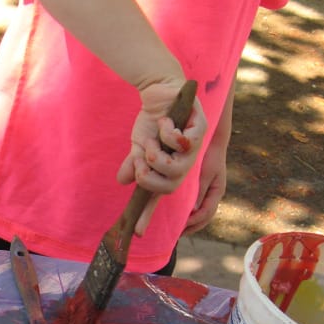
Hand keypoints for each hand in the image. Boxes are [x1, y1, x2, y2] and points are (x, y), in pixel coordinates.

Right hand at [116, 81, 207, 233]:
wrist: (158, 90)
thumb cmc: (152, 119)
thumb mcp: (138, 146)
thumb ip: (134, 164)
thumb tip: (123, 181)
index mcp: (170, 169)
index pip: (159, 195)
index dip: (148, 214)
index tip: (136, 232)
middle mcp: (185, 163)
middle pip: (169, 187)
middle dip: (149, 176)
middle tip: (140, 160)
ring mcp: (195, 148)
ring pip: (177, 169)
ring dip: (156, 155)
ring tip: (152, 140)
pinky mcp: (200, 128)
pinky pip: (182, 142)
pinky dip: (168, 133)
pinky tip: (165, 122)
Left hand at [182, 136, 227, 234]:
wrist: (212, 140)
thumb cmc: (210, 154)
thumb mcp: (206, 173)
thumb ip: (200, 190)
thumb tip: (193, 210)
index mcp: (217, 191)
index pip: (206, 214)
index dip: (194, 223)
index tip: (181, 228)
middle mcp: (214, 194)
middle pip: (205, 217)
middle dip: (192, 227)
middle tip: (177, 235)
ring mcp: (210, 191)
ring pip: (202, 214)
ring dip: (191, 223)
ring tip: (178, 230)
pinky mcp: (203, 187)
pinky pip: (198, 206)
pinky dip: (190, 214)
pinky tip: (180, 216)